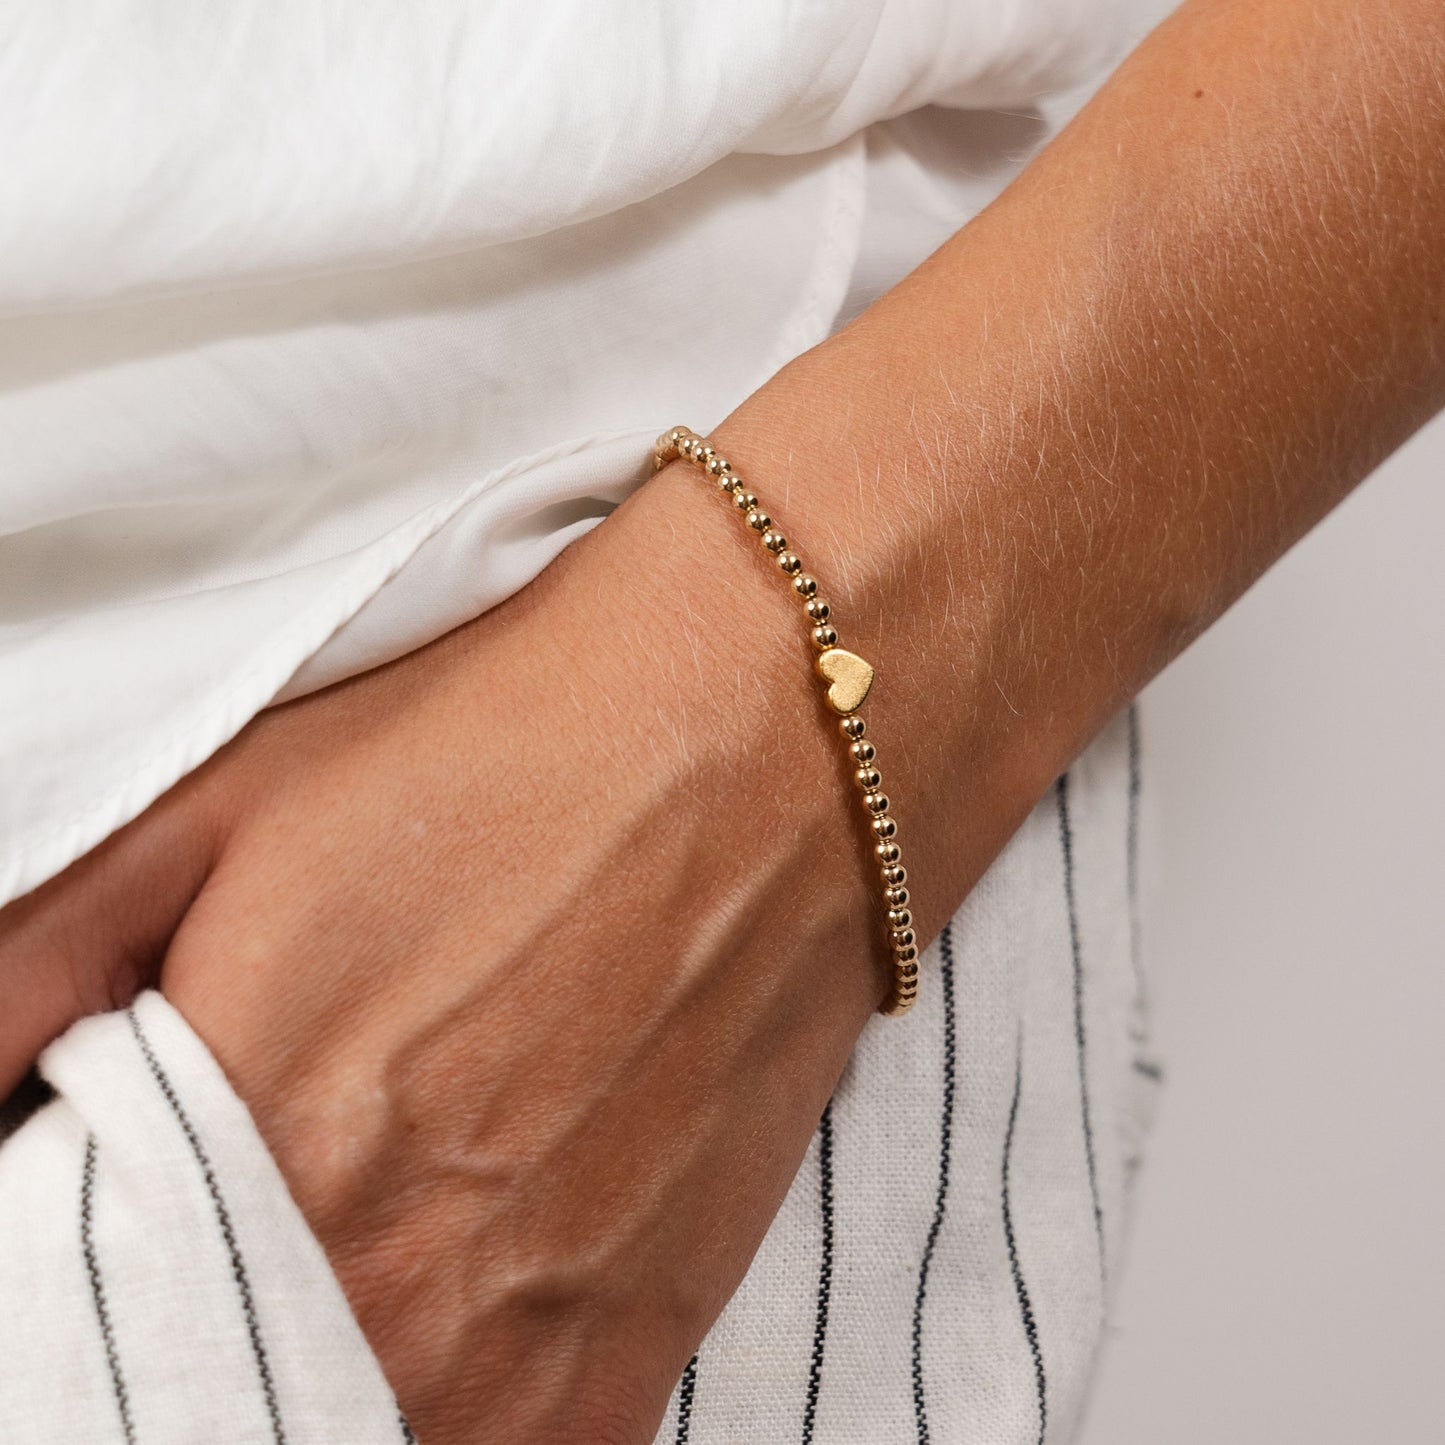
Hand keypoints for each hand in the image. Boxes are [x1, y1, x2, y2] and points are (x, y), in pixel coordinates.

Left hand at [1, 453, 906, 1443]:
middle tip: (237, 1213)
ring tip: (357, 1235)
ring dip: (306, 1380)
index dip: (75, 1298)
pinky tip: (444, 1298)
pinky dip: (440, 1413)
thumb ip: (22, 973)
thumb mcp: (217, 809)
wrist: (763, 754)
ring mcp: (521, 1355)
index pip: (72, 1348)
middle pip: (207, 1405)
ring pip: (345, 1440)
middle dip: (176, 1341)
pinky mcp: (632, 1361)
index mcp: (244, 1158)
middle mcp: (381, 1299)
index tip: (99, 1238)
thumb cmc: (499, 759)